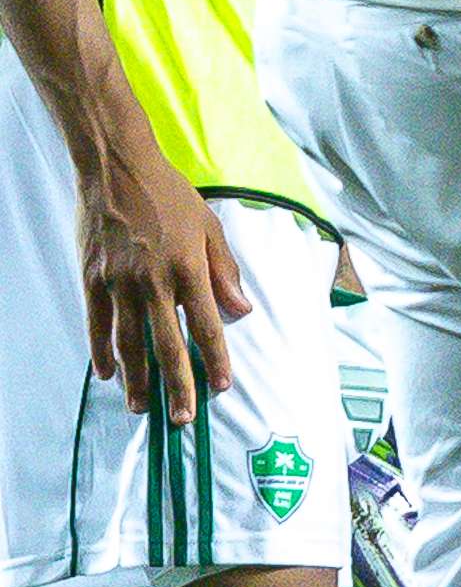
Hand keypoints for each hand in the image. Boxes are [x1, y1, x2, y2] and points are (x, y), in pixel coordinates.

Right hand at [81, 133, 246, 423]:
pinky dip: (101, 349)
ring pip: (128, 341)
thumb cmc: (170, 195)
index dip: (214, 360)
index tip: (221, 387)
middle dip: (176, 385)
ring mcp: (118, 282)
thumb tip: (242, 310)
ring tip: (141, 406)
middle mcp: (153, 282)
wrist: (117, 168)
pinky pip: (96, 322)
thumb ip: (225, 271)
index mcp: (188, 270)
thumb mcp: (210, 226)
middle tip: (180, 418)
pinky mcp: (91, 278)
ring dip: (136, 378)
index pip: (205, 326)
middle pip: (166, 344)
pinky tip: (107, 372)